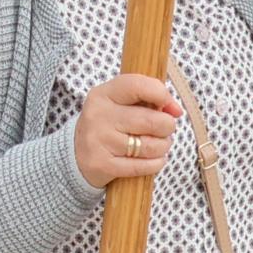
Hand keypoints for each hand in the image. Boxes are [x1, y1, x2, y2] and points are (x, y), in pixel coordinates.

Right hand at [70, 72, 182, 188]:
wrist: (76, 155)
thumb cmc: (109, 125)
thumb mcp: (119, 104)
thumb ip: (147, 99)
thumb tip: (175, 110)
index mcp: (103, 94)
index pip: (137, 86)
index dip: (161, 94)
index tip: (170, 107)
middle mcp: (98, 115)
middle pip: (151, 120)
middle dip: (167, 127)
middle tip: (164, 130)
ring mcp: (99, 141)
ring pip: (150, 146)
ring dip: (162, 147)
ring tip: (158, 145)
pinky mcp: (102, 165)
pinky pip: (142, 166)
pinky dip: (155, 164)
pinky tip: (153, 160)